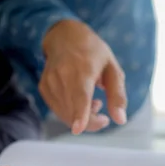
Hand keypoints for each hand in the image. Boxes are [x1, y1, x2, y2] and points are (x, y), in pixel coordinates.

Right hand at [41, 19, 127, 134]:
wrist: (65, 36)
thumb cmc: (93, 53)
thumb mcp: (113, 69)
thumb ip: (117, 96)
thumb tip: (121, 120)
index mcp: (83, 69)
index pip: (80, 95)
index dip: (80, 114)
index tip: (78, 129)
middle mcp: (63, 75)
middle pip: (74, 112)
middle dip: (91, 121)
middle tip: (102, 108)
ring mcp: (50, 82)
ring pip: (66, 115)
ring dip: (81, 117)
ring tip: (93, 101)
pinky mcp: (44, 88)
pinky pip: (58, 111)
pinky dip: (70, 112)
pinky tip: (79, 100)